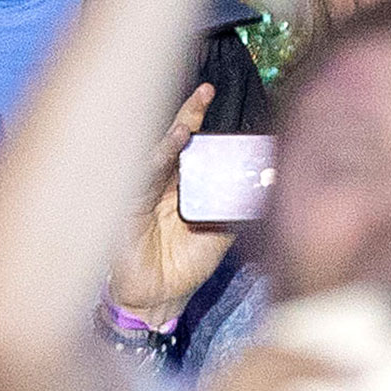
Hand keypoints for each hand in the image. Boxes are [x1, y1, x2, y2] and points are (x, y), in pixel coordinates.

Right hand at [107, 83, 233, 328]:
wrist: (158, 298)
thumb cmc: (184, 265)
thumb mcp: (219, 232)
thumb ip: (233, 206)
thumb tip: (263, 183)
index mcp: (180, 186)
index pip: (190, 145)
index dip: (198, 118)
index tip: (212, 93)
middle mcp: (159, 185)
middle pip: (172, 142)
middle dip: (187, 115)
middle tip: (204, 92)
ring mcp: (141, 194)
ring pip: (156, 158)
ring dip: (172, 139)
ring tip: (189, 120)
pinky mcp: (127, 210)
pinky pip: (140, 182)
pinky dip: (154, 163)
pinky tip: (168, 151)